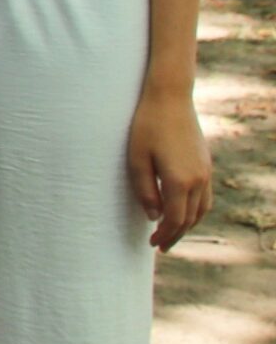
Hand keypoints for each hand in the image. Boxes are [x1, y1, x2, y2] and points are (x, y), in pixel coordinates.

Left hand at [127, 83, 212, 250]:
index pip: (175, 220)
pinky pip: (205, 195)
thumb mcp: (136, 159)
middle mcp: (198, 179)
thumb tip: (153, 216)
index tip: (152, 244)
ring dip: (188, 224)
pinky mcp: (206, 163)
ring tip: (172, 232)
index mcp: (180, 181)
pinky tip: (183, 209)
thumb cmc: (146, 126)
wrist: (170, 97)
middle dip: (176, 234)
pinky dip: (195, 209)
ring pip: (202, 209)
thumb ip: (144, 190)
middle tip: (161, 246)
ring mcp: (206, 171)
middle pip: (191, 218)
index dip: (164, 235)